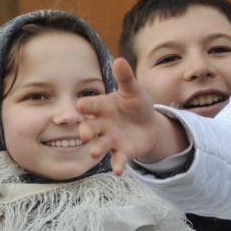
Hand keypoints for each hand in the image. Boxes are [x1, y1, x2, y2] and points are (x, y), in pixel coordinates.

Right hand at [77, 58, 184, 172]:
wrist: (149, 124)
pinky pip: (117, 160)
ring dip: (97, 149)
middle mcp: (102, 125)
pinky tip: (118, 171)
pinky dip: (117, 165)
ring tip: (94, 152)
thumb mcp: (134, 91)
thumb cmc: (136, 105)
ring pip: (100, 145)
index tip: (81, 105)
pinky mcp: (122, 152)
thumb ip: (126, 78)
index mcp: (102, 108)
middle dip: (86, 131)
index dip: (87, 105)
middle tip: (83, 133)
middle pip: (91, 128)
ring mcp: (110, 140)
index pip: (92, 106)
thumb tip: (120, 59)